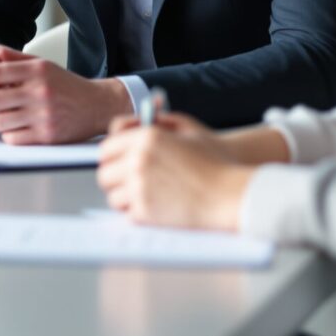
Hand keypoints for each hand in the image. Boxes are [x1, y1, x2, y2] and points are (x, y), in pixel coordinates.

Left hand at [0, 56, 128, 144]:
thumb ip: (12, 58)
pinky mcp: (47, 136)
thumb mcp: (41, 65)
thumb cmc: (65, 85)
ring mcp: (44, 115)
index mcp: (36, 70)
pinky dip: (5, 134)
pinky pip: (12, 138)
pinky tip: (9, 129)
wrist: (97, 106)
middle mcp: (39, 91)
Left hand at [95, 112, 252, 230]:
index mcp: (146, 137)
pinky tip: (156, 207)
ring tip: (146, 195)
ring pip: (112, 196)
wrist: (231, 193)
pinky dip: (137, 213)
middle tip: (129, 181)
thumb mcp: (188, 128)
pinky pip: (127, 214)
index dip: (112, 156)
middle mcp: (138, 161)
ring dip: (125, 197)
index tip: (118, 162)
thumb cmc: (214, 160)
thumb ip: (157, 121)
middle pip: (104, 173)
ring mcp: (139, 187)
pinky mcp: (145, 212)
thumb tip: (133, 122)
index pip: (106, 147)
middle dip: (115, 178)